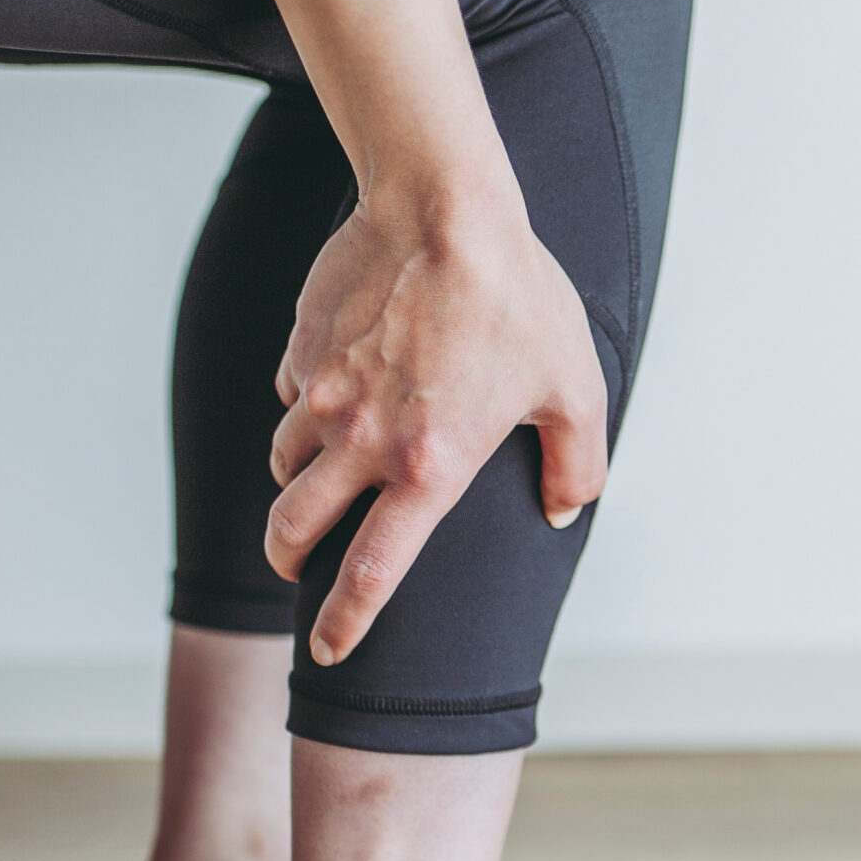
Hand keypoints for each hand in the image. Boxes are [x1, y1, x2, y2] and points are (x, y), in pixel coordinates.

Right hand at [266, 189, 608, 665]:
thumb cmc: (519, 297)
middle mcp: (362, 442)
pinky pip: (290, 397)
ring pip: (283, 464)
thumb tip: (566, 511)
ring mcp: (322, 396)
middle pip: (292, 531)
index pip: (370, 574)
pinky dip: (304, 410)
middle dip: (287, 561)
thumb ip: (577, 463)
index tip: (328, 652)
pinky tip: (336, 393)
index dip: (344, 621)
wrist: (445, 208)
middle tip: (293, 567)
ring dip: (295, 484)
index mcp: (428, 469)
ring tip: (319, 481)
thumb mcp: (575, 386)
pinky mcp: (302, 350)